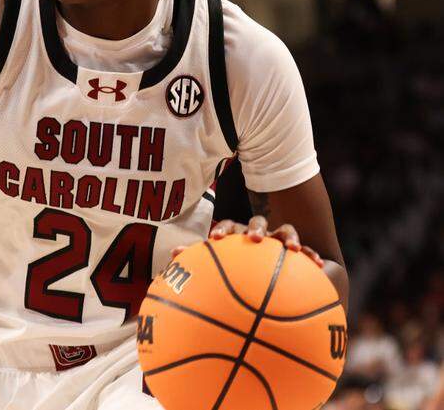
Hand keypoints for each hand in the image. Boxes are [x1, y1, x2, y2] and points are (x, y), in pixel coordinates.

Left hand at [170, 216, 323, 266]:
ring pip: (284, 231)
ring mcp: (278, 239)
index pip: (228, 226)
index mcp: (236, 234)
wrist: (261, 267)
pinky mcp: (295, 250)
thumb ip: (198, 259)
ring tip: (291, 248)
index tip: (215, 238)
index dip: (222, 230)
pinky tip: (318, 264)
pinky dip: (311, 254)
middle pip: (257, 223)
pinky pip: (305, 251)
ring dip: (288, 236)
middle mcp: (257, 232)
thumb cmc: (234, 264)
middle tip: (253, 238)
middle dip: (255, 228)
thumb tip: (172, 255)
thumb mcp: (217, 262)